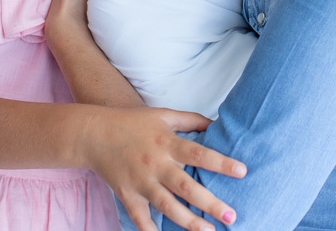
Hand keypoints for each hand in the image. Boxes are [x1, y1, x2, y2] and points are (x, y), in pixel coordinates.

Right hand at [84, 107, 245, 230]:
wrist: (93, 133)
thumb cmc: (132, 122)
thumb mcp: (163, 115)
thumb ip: (191, 120)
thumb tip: (217, 123)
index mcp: (167, 143)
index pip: (199, 154)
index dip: (221, 162)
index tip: (243, 171)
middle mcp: (155, 164)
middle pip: (186, 187)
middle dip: (210, 203)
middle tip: (232, 216)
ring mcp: (140, 182)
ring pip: (167, 206)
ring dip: (189, 222)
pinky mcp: (127, 195)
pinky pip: (141, 219)